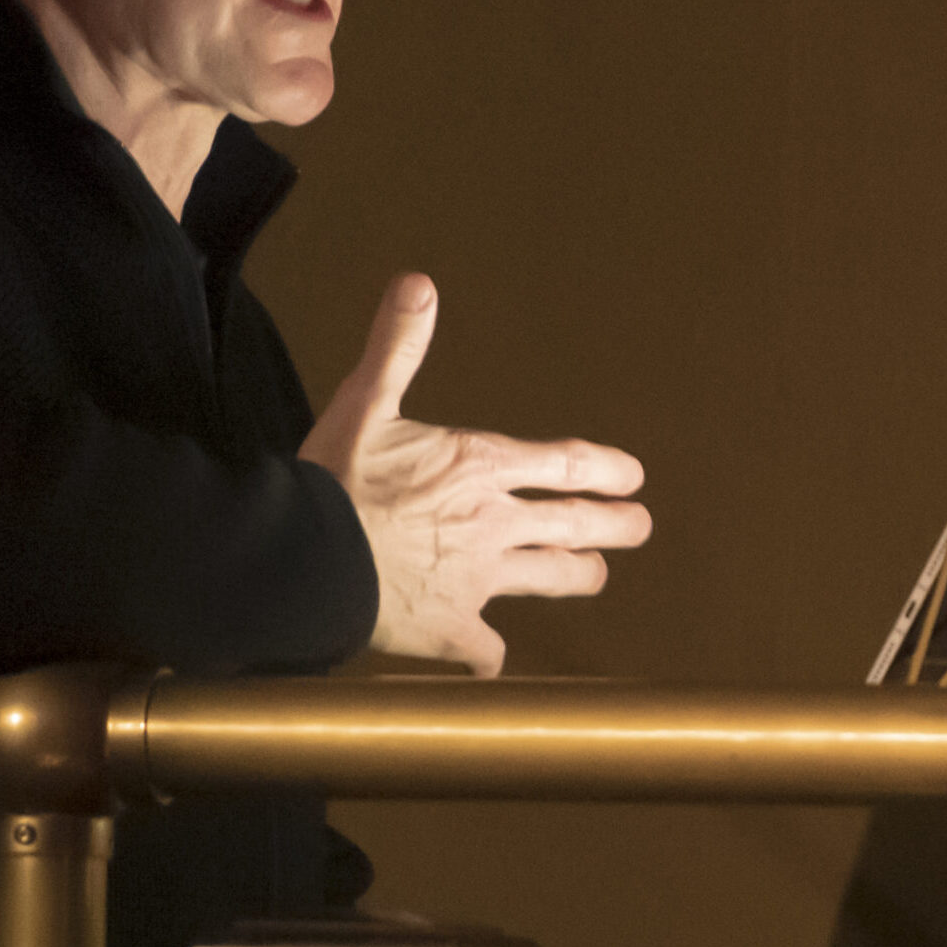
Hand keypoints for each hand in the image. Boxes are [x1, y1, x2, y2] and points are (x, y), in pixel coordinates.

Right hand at [298, 272, 650, 675]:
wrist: (306, 561)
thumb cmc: (335, 481)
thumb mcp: (366, 401)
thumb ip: (398, 346)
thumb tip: (419, 283)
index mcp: (481, 466)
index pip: (565, 464)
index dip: (605, 470)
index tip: (633, 476)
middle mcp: (494, 524)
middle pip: (572, 524)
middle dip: (612, 524)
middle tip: (640, 526)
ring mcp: (478, 581)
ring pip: (546, 580)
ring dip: (576, 576)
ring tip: (597, 576)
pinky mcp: (450, 628)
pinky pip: (484, 649)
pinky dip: (490, 656)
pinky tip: (493, 663)